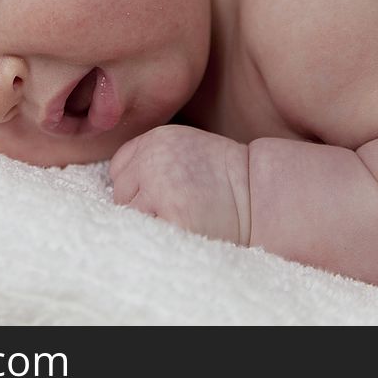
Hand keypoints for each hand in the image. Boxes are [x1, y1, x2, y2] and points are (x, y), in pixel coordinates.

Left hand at [108, 125, 250, 244]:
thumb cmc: (223, 176)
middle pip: (121, 194)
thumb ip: (150, 158)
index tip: (161, 191)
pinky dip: (161, 237)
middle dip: (142, 205)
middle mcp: (152, 160)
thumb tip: (115, 185)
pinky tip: (185, 228)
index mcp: (154, 140)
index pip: (119, 169)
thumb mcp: (182, 148)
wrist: (262, 192)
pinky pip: (148, 234)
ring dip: (151, 222)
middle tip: (176, 206)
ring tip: (181, 216)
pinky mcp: (173, 218)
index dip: (137, 185)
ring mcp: (161, 189)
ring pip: (131, 216)